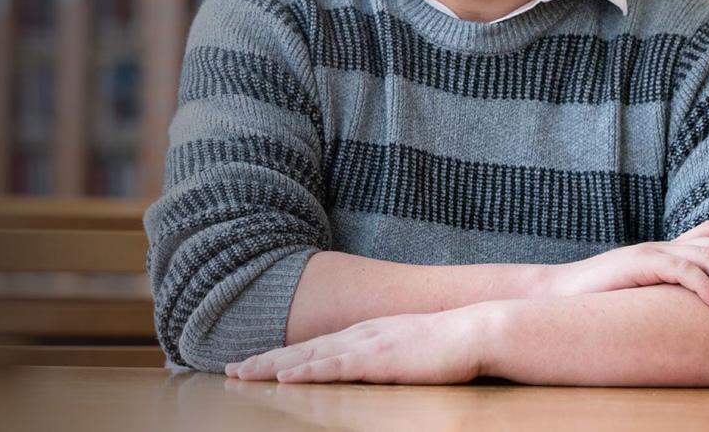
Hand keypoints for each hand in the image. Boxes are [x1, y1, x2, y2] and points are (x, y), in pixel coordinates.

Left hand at [224, 306, 485, 384]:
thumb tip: (372, 366)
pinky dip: (307, 372)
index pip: (315, 346)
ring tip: (244, 373)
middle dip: (265, 360)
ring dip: (274, 366)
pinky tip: (286, 377)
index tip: (254, 363)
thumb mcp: (408, 347)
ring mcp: (367, 344)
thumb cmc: (449, 344)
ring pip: (309, 357)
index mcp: (365, 333)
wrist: (477, 330)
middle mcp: (359, 334)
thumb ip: (386, 353)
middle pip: (302, 349)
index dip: (282, 355)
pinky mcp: (379, 358)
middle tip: (231, 369)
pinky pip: (336, 367)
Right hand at [546, 217, 708, 308]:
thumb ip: (671, 290)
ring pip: (707, 257)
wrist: (561, 293)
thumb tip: (705, 306)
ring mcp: (653, 253)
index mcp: (667, 249)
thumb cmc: (603, 297)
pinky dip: (704, 288)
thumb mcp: (645, 291)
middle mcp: (664, 245)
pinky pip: (681, 272)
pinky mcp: (641, 264)